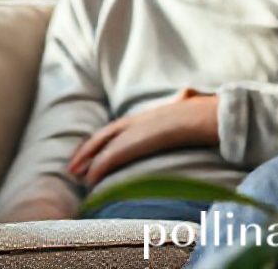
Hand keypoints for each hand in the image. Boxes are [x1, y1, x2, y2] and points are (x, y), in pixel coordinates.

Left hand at [67, 88, 219, 185]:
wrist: (205, 115)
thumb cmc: (203, 113)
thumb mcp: (189, 107)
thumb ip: (184, 103)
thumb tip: (187, 97)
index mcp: (146, 116)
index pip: (115, 129)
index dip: (100, 141)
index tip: (89, 151)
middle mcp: (135, 121)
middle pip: (102, 136)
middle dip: (85, 152)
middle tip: (72, 167)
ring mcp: (133, 131)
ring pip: (102, 148)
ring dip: (86, 162)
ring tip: (75, 176)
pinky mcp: (134, 143)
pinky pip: (109, 158)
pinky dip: (97, 169)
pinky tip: (90, 180)